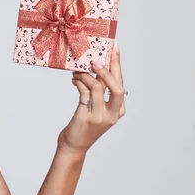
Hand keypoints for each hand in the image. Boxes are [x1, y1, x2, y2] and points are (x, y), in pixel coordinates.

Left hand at [58, 40, 125, 154]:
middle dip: (108, 68)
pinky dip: (79, 83)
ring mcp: (100, 117)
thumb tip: (94, 68)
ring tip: (77, 70)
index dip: (117, 65)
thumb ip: (98, 92)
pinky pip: (84, 93)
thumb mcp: (95, 107)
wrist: (74, 146)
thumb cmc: (84, 125)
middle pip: (117, 86)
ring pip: (97, 87)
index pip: (120, 83)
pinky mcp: (86, 118)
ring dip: (86, 75)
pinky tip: (74, 80)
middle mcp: (112, 114)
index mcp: (119, 110)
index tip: (114, 48)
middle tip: (96, 57)